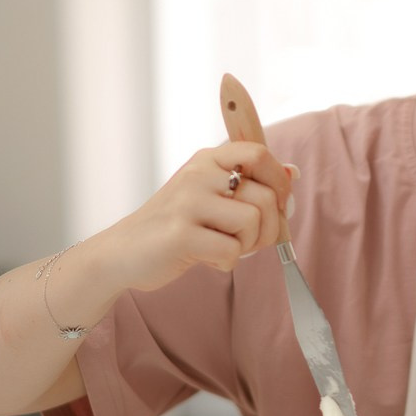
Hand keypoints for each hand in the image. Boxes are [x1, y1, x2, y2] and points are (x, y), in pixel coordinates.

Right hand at [103, 139, 295, 292]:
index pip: (259, 152)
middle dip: (268, 227)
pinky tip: (207, 259)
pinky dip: (227, 263)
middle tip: (248, 240)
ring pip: (252, 221)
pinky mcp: (180, 234)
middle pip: (265, 195)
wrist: (122, 253)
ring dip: (248, 245)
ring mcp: (187, 202)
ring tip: (225, 248)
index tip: (277, 203)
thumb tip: (292, 172)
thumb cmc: (174, 226)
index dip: (279, 181)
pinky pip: (232, 250)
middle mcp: (197, 174)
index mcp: (207, 160)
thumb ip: (248, 183)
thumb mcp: (209, 196)